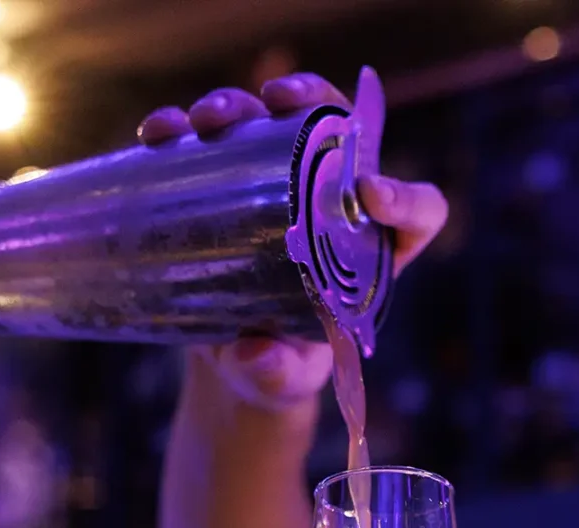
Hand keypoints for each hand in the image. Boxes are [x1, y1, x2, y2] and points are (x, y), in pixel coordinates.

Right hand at [136, 75, 448, 408]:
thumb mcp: (282, 377)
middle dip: (310, 100)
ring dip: (237, 107)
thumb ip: (276, 371)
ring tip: (206, 119)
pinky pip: (205, 144)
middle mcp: (331, 203)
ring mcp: (275, 186)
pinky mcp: (223, 186)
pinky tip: (159, 132)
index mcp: (374, 249)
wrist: (232, 359)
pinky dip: (180, 130)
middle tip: (277, 102)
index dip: (408, 197)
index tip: (372, 196)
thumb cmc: (278, 366)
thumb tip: (256, 353)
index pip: (419, 211)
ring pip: (266, 122)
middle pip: (337, 132)